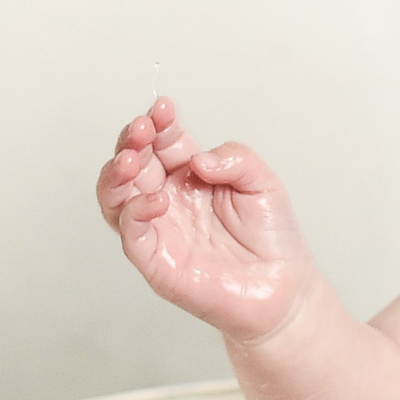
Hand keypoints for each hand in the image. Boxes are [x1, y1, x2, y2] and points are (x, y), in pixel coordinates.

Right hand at [94, 98, 314, 341]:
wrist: (283, 289)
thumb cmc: (273, 239)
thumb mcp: (263, 183)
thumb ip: (235, 160)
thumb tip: (197, 160)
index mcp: (190, 175)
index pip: (163, 142)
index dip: (159, 124)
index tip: (164, 109)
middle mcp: (168, 198)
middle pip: (133, 162)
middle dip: (132, 140)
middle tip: (143, 129)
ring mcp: (159, 229)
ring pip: (116, 196)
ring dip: (116, 173)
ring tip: (131, 158)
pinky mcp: (156, 261)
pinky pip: (130, 234)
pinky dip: (134, 212)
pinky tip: (155, 200)